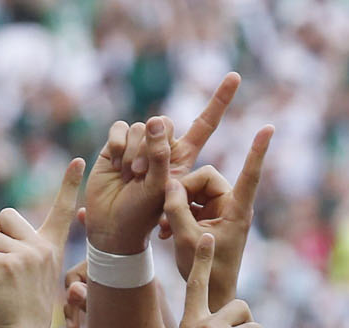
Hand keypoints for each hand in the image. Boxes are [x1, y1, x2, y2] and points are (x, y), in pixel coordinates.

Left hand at [0, 159, 84, 327]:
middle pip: (4, 216)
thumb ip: (19, 252)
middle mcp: (42, 247)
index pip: (62, 210)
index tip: (77, 161)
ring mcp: (26, 255)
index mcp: (51, 248)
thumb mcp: (29, 276)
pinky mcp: (7, 264)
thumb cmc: (25, 312)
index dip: (69, 184)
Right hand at [84, 73, 239, 253]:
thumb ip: (161, 160)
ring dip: (133, 152)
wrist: (112, 230)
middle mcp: (163, 150)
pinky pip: (120, 128)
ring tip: (129, 177)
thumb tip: (156, 121)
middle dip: (151, 147)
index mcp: (184, 160)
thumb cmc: (143, 220)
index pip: (205, 124)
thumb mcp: (162, 193)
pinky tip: (114, 163)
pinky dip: (117, 143)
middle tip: (140, 174)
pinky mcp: (117, 147)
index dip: (220, 100)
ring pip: (140, 127)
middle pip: (164, 124)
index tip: (235, 76)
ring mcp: (140, 148)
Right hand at [162, 125, 272, 302]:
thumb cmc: (205, 271)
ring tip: (165, 229)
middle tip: (166, 213)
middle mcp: (232, 205)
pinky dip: (176, 213)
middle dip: (181, 192)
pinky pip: (190, 202)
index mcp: (237, 210)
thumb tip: (169, 182)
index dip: (257, 151)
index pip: (250, 175)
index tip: (269, 128)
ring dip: (176, 205)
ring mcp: (221, 210)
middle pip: (204, 177)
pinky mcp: (210, 216)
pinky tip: (165, 232)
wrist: (210, 293)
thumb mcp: (185, 238)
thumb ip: (176, 208)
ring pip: (193, 189)